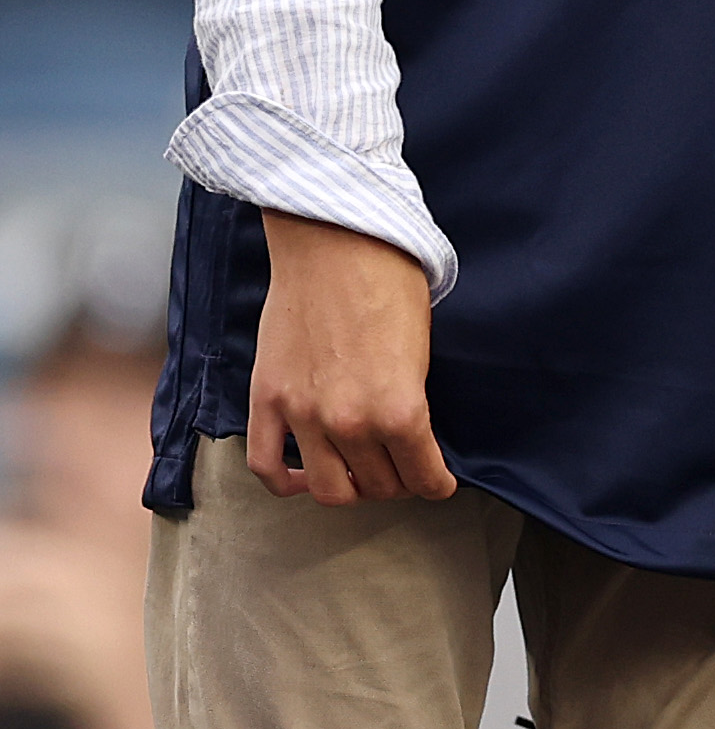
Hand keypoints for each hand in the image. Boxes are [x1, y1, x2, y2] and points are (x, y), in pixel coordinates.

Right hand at [247, 213, 456, 505]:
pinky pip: (264, 465)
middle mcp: (350, 422)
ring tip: (359, 470)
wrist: (335, 240)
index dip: (435, 483)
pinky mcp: (267, 398)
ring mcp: (303, 414)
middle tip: (400, 466)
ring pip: (327, 489)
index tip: (437, 482)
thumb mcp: (421, 347)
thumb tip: (409, 436)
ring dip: (349, 487)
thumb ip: (411, 402)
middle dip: (396, 481)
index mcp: (400, 409)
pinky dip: (284, 482)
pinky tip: (302, 476)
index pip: (423, 477)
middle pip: (378, 486)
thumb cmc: (388, 278)